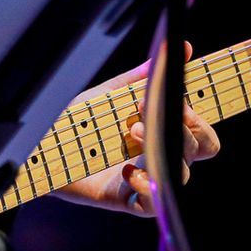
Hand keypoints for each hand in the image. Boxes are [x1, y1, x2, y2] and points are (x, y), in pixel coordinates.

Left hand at [55, 43, 220, 216]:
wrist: (46, 148)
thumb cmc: (80, 121)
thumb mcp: (111, 94)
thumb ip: (142, 76)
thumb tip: (179, 47)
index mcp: (164, 130)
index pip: (201, 128)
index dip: (198, 116)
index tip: (175, 99)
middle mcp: (163, 155)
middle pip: (203, 148)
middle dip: (186, 129)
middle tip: (151, 113)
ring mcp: (148, 177)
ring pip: (182, 173)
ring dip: (163, 150)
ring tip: (134, 132)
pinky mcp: (129, 198)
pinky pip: (152, 203)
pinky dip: (146, 187)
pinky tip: (127, 170)